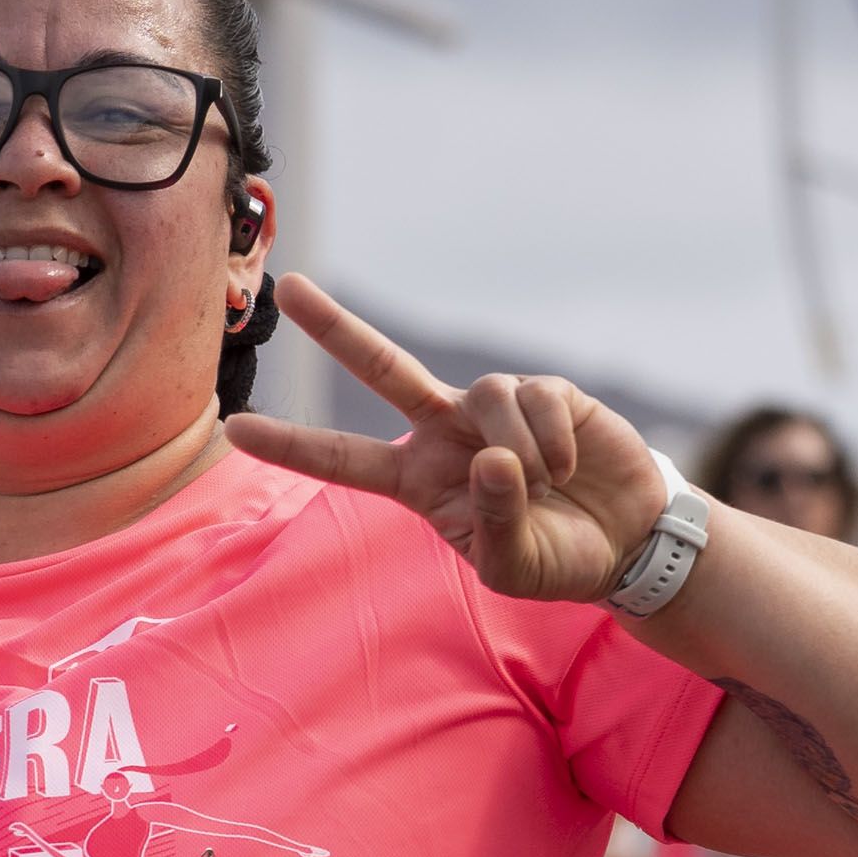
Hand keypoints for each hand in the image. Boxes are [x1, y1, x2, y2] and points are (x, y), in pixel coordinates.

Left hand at [221, 277, 667, 603]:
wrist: (623, 543)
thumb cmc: (555, 560)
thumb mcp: (514, 569)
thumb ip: (494, 522)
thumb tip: (492, 457)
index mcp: (418, 481)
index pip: (344, 461)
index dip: (293, 445)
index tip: (234, 428)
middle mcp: (444, 433)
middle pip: (381, 369)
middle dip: (336, 328)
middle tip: (289, 287)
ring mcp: (491, 406)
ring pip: (483, 395)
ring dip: (520, 446)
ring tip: (547, 485)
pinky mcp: (545, 390)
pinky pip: (535, 397)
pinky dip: (552, 438)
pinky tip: (569, 465)